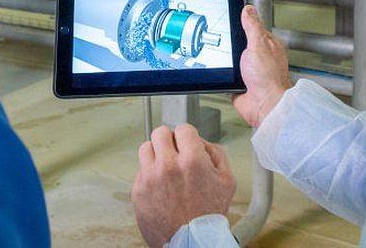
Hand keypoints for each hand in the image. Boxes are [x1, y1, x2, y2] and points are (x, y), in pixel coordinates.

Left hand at [132, 124, 235, 247]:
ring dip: (156, 154)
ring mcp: (150, 178)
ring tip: (165, 167)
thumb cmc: (208, 217)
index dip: (188, 136)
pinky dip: (149, 174)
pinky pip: (140, 171)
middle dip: (169, 140)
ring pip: (146, 148)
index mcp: (192, 160)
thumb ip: (216, 153)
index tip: (187, 143)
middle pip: (160, 133)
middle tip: (174, 152)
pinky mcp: (138, 191)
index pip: (183, 129)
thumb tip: (201, 142)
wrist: (190, 242)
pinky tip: (160, 185)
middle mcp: (168, 166)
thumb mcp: (227, 181)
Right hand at [232, 5, 291, 127]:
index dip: (242, 24)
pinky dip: (224, 75)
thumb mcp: (258, 44)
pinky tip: (224, 74)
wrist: (264, 106)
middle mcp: (261, 58)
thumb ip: (252, 26)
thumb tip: (248, 9)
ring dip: (228, 62)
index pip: (253, 28)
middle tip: (226, 43)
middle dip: (232, 45)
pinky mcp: (241, 83)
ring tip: (226, 61)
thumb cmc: (269, 78)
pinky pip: (228, 75)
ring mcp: (250, 71)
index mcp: (268, 45)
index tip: (231, 19)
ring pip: (233, 60)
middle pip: (240, 44)